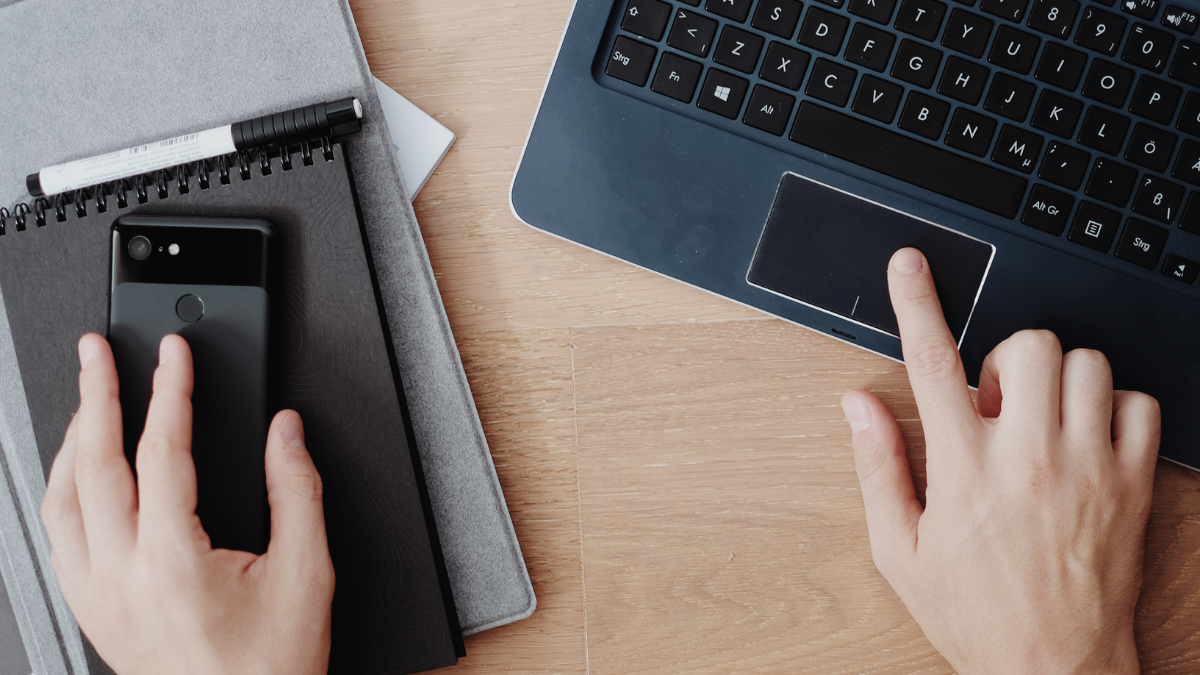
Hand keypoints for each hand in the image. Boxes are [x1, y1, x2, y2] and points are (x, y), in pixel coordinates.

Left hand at [41, 334, 334, 674]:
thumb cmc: (271, 667)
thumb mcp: (307, 573)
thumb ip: (297, 492)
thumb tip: (286, 434)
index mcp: (173, 564)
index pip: (163, 452)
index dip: (169, 392)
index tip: (175, 355)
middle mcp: (122, 578)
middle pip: (93, 465)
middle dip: (96, 396)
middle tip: (97, 352)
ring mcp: (98, 598)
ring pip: (60, 501)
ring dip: (71, 441)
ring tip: (86, 400)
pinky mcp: (92, 613)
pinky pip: (59, 538)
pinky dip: (64, 490)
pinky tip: (79, 473)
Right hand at [841, 248, 1160, 674]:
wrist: (1055, 671)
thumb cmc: (975, 614)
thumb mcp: (900, 550)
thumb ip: (876, 467)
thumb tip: (857, 406)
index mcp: (963, 470)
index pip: (932, 363)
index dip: (916, 302)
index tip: (910, 265)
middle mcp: (1029, 458)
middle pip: (1028, 346)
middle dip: (1006, 357)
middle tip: (995, 402)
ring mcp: (1089, 469)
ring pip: (1088, 364)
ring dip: (1058, 378)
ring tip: (1041, 421)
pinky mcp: (1133, 485)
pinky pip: (1142, 406)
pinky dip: (1116, 407)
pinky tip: (1087, 438)